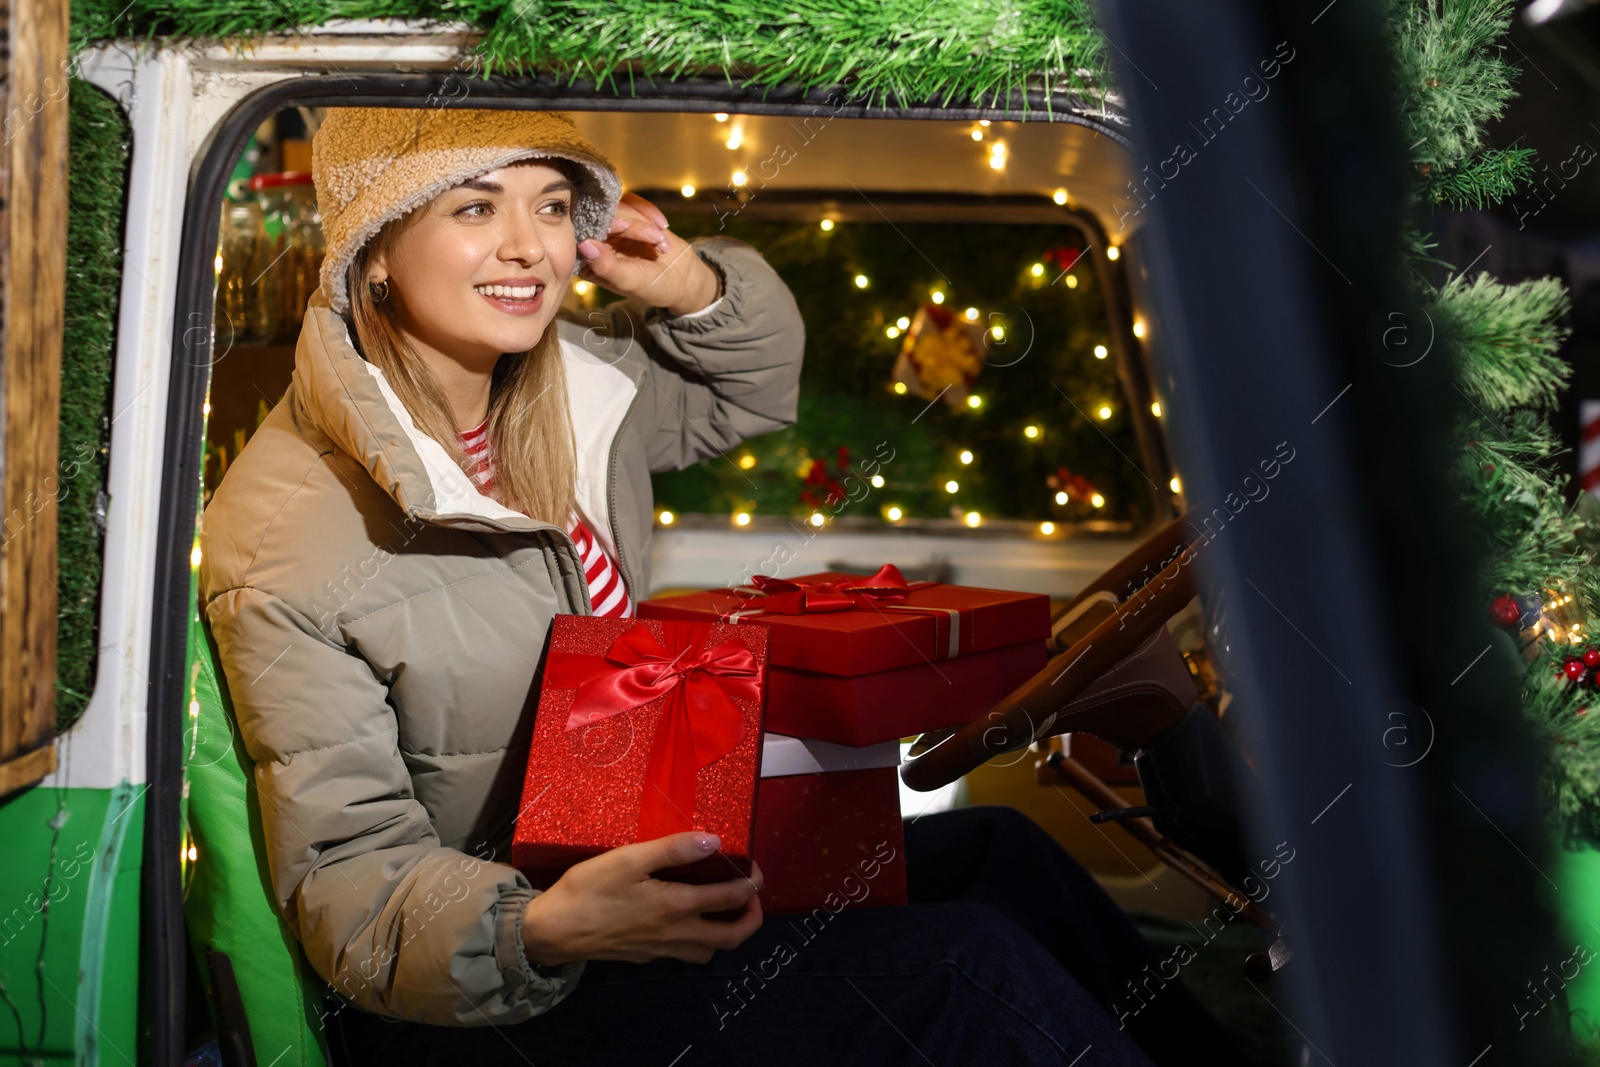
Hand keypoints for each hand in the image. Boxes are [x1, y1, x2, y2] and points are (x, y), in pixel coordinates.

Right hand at [521, 831, 763, 965]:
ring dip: (725, 934)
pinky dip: (697, 941)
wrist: (551, 931)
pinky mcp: (644, 957)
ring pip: (707, 952)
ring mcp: (660, 950)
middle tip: (752, 899)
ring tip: (723, 910)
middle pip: (730, 938)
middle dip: (751, 919)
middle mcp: (675, 934)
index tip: (755, 871)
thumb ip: (673, 850)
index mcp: (676, 907)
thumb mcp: (629, 859)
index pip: (730, 900)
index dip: (751, 885)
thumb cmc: (589, 889)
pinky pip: (683, 954)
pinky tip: (685, 921)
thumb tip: (714, 841)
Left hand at [576, 192, 720, 316]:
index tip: (622, 227)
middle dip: (632, 225)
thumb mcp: (629, 281)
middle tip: (654, 237)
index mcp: (588, 261)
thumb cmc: (652, 287)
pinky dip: (650, 212)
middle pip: (604, 217)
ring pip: (620, 207)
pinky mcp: (629, 216)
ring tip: (661, 243)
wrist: (682, 280)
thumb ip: (606, 265)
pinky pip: (633, 202)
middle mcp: (597, 241)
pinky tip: (663, 227)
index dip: (600, 226)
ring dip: (645, 223)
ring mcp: (613, 228)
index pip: (583, 235)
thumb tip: (584, 244)